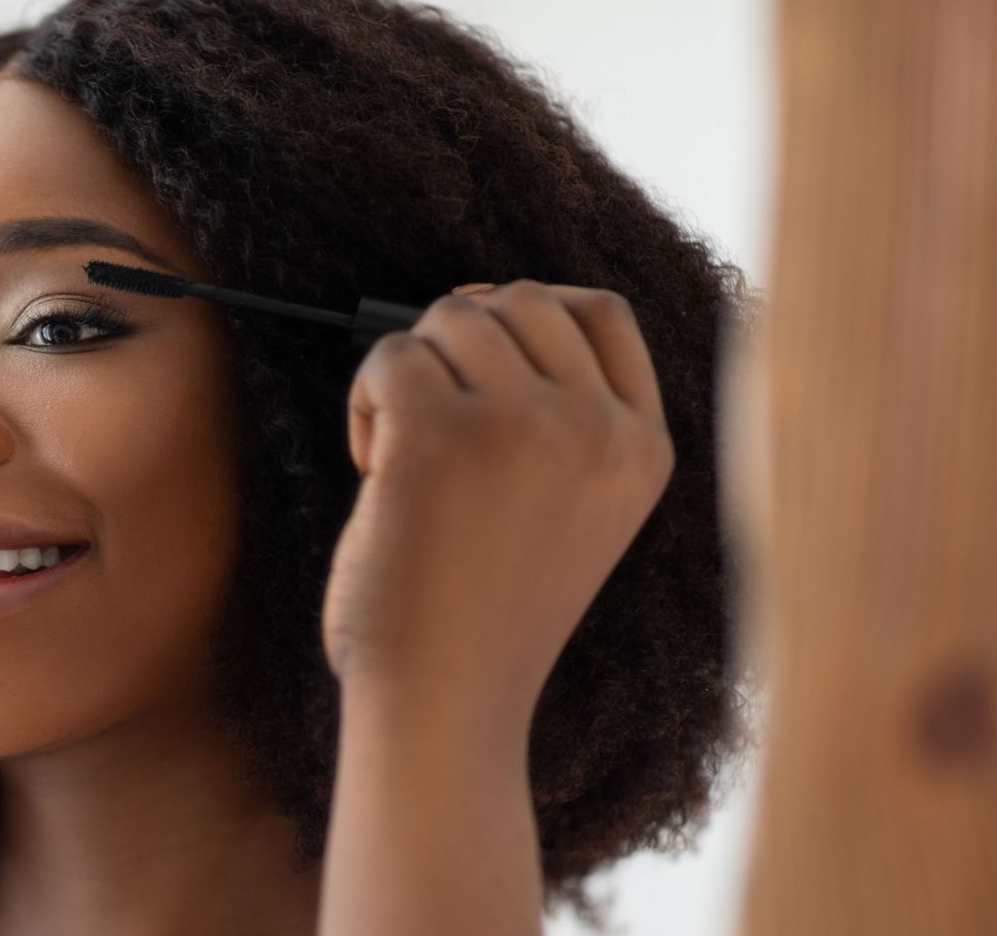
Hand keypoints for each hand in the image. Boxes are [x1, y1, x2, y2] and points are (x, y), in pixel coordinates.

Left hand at [322, 279, 673, 724]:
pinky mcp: (442, 435)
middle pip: (517, 300)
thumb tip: (482, 301)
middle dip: (455, 343)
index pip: (601, 313)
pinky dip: (364, 400)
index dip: (528, 312)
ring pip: (448, 318)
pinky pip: (388, 356)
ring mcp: (526, 426)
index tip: (477, 357)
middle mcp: (598, 429)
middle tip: (430, 425)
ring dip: (406, 373)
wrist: (444, 705)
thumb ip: (559, 417)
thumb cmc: (481, 617)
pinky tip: (374, 469)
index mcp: (641, 450)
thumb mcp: (569, 509)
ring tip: (400, 457)